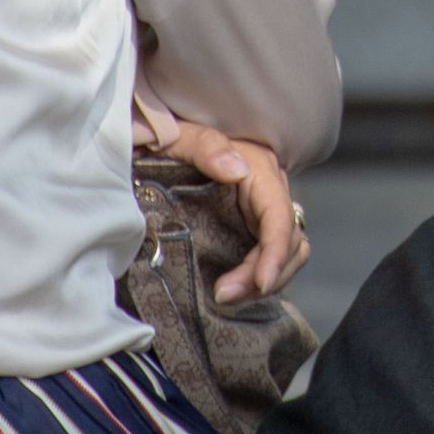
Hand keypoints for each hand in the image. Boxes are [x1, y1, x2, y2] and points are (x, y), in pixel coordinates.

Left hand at [157, 117, 303, 303]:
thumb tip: (237, 170)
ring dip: (263, 280)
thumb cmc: (160, 138)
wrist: (146, 143)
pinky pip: (267, 256)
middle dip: (265, 274)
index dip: (276, 251)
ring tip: (226, 297)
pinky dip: (257, 277)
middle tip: (224, 295)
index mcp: (257, 166)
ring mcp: (259, 210)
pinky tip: (232, 289)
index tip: (261, 282)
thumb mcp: (176, 136)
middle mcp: (267, 190)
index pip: (279, 215)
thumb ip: (205, 147)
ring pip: (286, 252)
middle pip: (288, 240)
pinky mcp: (248, 227)